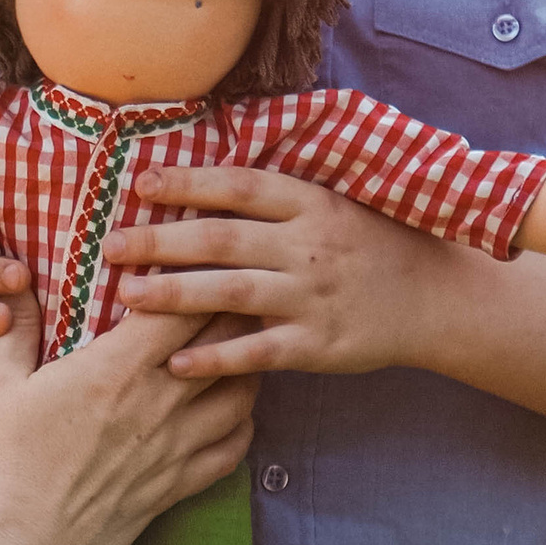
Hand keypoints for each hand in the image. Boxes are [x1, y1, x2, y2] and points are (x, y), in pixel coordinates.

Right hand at [0, 296, 257, 544]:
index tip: (198, 256)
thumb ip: (13, 330)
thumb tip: (14, 282)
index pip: (184, 305)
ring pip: (243, 394)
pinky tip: (231, 410)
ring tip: (238, 344)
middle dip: (234, 306)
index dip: (199, 273)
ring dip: (246, 363)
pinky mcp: (174, 490)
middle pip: (226, 342)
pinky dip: (242, 422)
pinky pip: (233, 448)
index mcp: (117, 369)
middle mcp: (160, 405)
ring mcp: (174, 450)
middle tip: (234, 285)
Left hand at [101, 163, 464, 377]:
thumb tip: (203, 181)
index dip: (190, 184)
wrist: (435, 298)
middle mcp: (309, 247)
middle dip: (161, 242)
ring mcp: (313, 297)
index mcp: (311, 205)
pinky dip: (215, 360)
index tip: (142, 184)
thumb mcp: (333, 206)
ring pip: (231, 294)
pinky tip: (174, 363)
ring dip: (174, 295)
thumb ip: (276, 200)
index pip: (241, 188)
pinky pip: (257, 353)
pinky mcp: (317, 345)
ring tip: (127, 296)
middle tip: (110, 246)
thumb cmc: (371, 245)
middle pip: (222, 241)